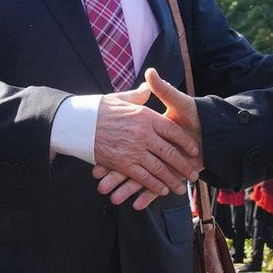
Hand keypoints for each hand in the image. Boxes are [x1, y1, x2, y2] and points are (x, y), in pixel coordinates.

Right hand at [93, 78, 201, 207]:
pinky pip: (143, 177)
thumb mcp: (123, 97)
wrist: (78, 122)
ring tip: (181, 187)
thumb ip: (140, 94)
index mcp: (146, 117)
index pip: (173, 131)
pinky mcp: (123, 163)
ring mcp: (134, 150)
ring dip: (172, 180)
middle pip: (170, 153)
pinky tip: (162, 190)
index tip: (195, 150)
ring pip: (159, 169)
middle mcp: (144, 134)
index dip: (185, 142)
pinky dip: (153, 186)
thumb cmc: (100, 109)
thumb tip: (150, 83)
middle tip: (194, 174)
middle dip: (184, 166)